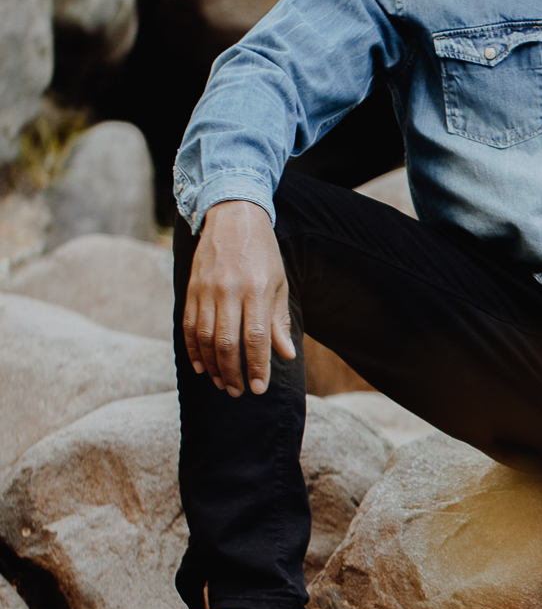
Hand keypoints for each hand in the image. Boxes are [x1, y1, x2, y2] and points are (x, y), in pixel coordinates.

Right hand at [182, 200, 295, 397]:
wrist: (232, 215)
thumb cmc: (262, 252)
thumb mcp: (279, 282)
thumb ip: (279, 320)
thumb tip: (286, 354)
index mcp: (257, 289)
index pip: (256, 337)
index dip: (257, 366)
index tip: (259, 388)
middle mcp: (230, 290)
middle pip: (228, 343)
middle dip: (232, 373)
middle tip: (238, 392)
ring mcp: (207, 289)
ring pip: (205, 338)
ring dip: (212, 366)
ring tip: (221, 383)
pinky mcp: (191, 288)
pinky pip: (188, 326)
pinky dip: (193, 349)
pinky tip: (200, 366)